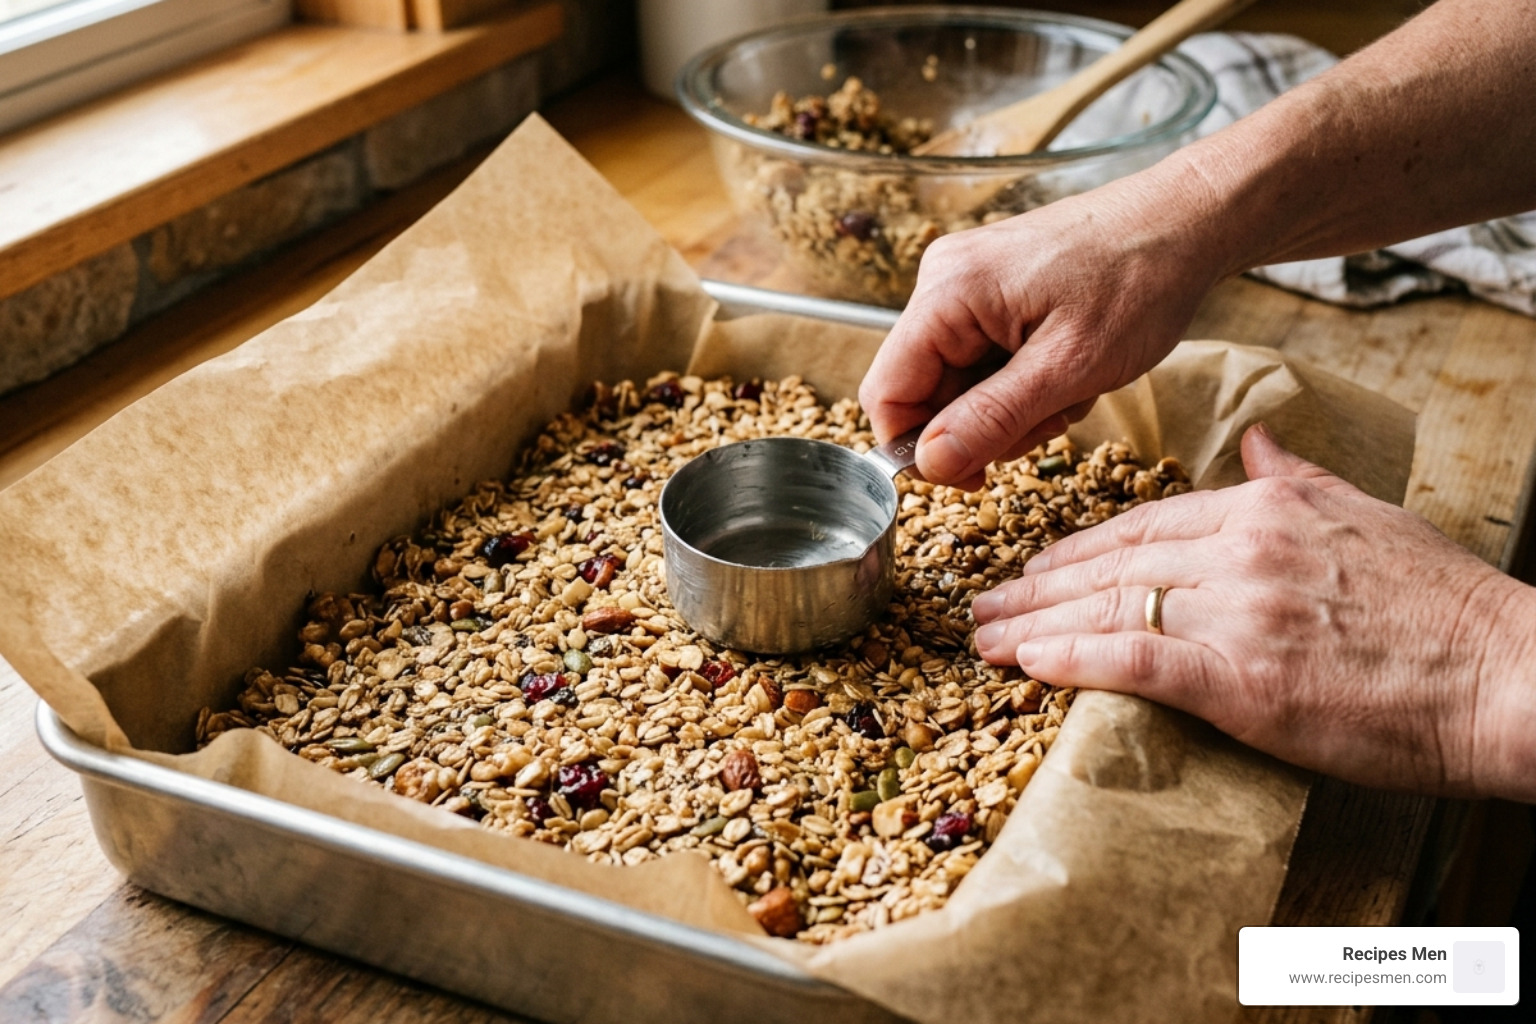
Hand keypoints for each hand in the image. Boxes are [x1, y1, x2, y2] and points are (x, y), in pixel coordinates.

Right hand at [858, 174, 1225, 489]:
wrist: (1187, 221)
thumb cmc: (1139, 281)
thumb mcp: (1069, 368)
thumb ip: (992, 419)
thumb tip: (929, 464)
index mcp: (948, 292)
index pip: (887, 392)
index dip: (918, 448)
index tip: (974, 476)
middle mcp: (943, 282)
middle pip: (922, 391)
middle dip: (981, 425)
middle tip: (1049, 421)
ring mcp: (966, 284)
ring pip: (956, 382)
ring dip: (1009, 407)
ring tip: (1068, 389)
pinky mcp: (992, 291)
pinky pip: (982, 360)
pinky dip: (1021, 382)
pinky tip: (1066, 369)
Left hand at [970, 424, 1535, 798]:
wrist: (1509, 676)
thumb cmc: (1446, 607)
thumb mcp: (1367, 515)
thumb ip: (1297, 478)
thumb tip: (1259, 442)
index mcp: (1264, 510)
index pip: (1144, 525)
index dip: (1079, 548)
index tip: (1036, 566)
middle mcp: (1240, 551)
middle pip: (1112, 563)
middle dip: (1038, 584)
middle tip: (985, 603)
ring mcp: (1239, 614)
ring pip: (1110, 606)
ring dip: (1034, 625)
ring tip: (985, 640)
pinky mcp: (1245, 681)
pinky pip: (1136, 660)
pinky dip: (1074, 658)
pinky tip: (1028, 664)